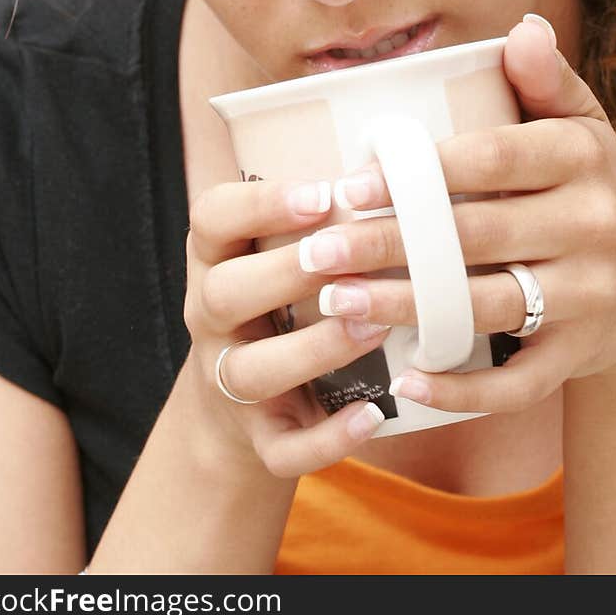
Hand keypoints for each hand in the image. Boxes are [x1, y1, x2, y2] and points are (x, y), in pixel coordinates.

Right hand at [183, 172, 394, 477]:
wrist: (245, 406)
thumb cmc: (284, 300)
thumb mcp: (279, 250)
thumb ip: (321, 219)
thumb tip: (403, 166)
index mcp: (217, 258)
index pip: (213, 218)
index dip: (260, 203)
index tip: (321, 193)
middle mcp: (212, 318)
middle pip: (224, 294)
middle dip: (285, 274)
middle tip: (345, 257)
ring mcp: (228, 383)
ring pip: (250, 372)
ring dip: (315, 349)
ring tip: (375, 329)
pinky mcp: (259, 439)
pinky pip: (282, 448)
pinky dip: (327, 438)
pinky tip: (371, 414)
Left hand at [305, 16, 615, 413]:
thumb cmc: (584, 190)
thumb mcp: (579, 127)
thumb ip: (545, 79)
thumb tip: (522, 28)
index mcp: (582, 156)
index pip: (490, 159)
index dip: (417, 173)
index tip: (348, 185)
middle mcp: (594, 224)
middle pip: (475, 235)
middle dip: (387, 245)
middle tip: (314, 251)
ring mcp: (591, 295)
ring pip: (485, 306)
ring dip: (404, 308)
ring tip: (334, 303)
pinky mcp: (581, 354)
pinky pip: (518, 381)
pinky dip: (462, 389)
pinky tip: (404, 380)